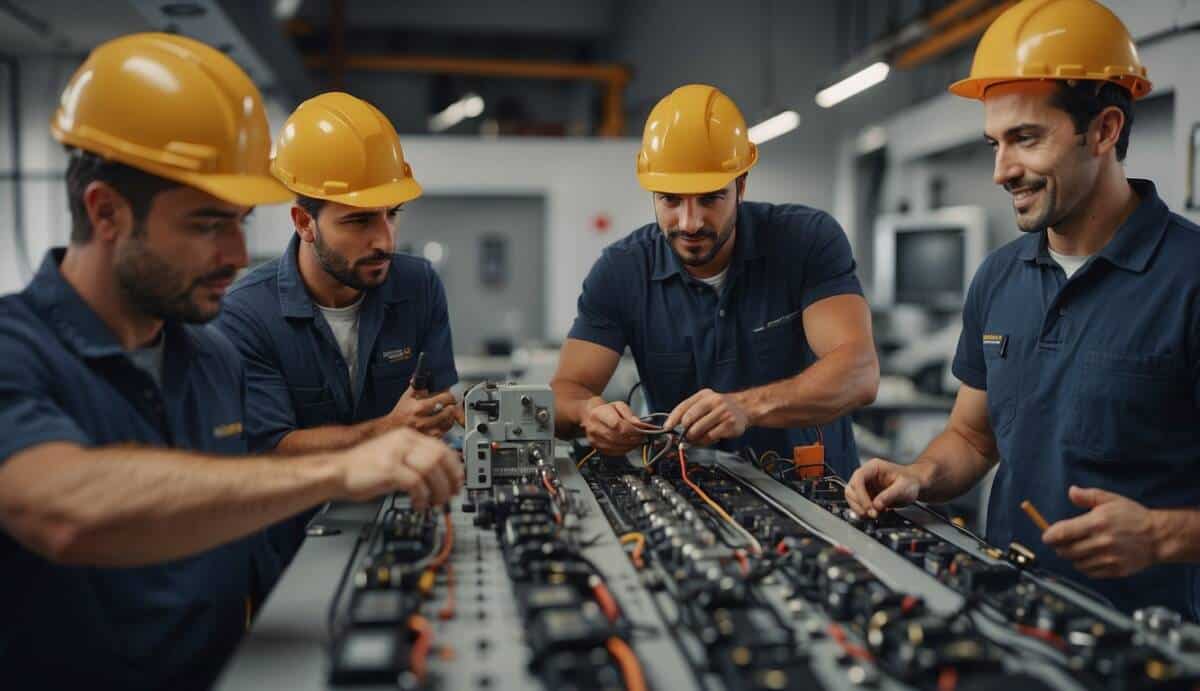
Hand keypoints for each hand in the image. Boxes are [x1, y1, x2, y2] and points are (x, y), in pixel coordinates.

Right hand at [336, 427, 462, 507]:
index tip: (458, 481)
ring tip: (436, 503)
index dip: (455, 466)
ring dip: (439, 490)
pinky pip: (416, 483)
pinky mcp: (389, 469)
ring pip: (432, 469)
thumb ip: (415, 460)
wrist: (337, 471)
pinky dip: (422, 497)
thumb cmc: (363, 468)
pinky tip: (419, 505)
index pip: (442, 447)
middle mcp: (404, 441)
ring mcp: (396, 454)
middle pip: (441, 457)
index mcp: (407, 436)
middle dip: (451, 479)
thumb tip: (439, 475)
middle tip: (451, 495)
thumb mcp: (394, 456)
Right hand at [388, 387, 457, 437]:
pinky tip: (444, 421)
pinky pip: (444, 433)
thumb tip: (423, 375)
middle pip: (447, 412)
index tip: (449, 395)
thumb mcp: (407, 396)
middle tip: (451, 403)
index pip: (442, 400)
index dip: (448, 396)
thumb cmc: (401, 412)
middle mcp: (423, 420)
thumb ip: (417, 385)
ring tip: (449, 412)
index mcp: (419, 408)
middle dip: (452, 405)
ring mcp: (426, 431)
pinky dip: (446, 426)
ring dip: (451, 416)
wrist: (391, 428)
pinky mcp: (427, 438)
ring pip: (447, 423)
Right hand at [580, 398, 645, 455]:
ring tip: (638, 440)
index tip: (641, 429)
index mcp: (599, 414)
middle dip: (633, 437)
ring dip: (631, 445)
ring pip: (617, 446)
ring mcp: (594, 439)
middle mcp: (594, 427)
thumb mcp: (618, 405)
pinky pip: (614, 452)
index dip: (631, 429)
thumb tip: (638, 424)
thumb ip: (629, 414)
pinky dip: (625, 450)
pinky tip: (630, 445)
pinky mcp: (596, 447)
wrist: (589, 415)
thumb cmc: (605, 410)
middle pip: (618, 436)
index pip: (617, 424)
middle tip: (642, 435)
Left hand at [664, 388, 748, 445]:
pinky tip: (708, 438)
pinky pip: (710, 437)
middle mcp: (713, 401)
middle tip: (684, 436)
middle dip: (684, 431)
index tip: (667, 428)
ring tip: (696, 439)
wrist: (745, 407)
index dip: (673, 418)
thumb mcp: (706, 402)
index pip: (683, 406)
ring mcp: (722, 412)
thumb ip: (691, 412)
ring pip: (698, 430)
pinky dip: (705, 441)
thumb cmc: (720, 407)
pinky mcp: (729, 424)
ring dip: (694, 438)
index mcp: (704, 395)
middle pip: (689, 419)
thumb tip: (674, 427)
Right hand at [844, 458, 922, 517]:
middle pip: (851, 489)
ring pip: (852, 498)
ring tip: (875, 515)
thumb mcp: (903, 487)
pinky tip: (876, 514)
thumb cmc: (910, 482)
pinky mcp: (866, 496)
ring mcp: (864, 486)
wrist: (914, 486)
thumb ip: (890, 495)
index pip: (858, 478)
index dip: (860, 494)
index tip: (869, 507)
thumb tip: (876, 505)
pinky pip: (858, 505)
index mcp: (873, 467)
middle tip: (872, 514)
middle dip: (859, 504)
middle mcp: (866, 475)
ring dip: (860, 509)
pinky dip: (864, 512)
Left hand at [1042, 486, 1161, 578]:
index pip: (1062, 533)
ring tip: (1078, 548)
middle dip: (1059, 546)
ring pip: (1076, 563)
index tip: (1046, 536)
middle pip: (1065, 551)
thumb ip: (1088, 496)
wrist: (1158, 537)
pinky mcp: (1115, 570)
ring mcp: (1108, 558)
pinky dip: (1085, 566)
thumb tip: (1071, 491)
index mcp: (1097, 523)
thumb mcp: (1110, 499)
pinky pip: (1089, 572)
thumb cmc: (1133, 516)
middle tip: (1061, 542)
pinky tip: (1090, 557)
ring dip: (1072, 557)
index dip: (1049, 536)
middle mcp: (1101, 542)